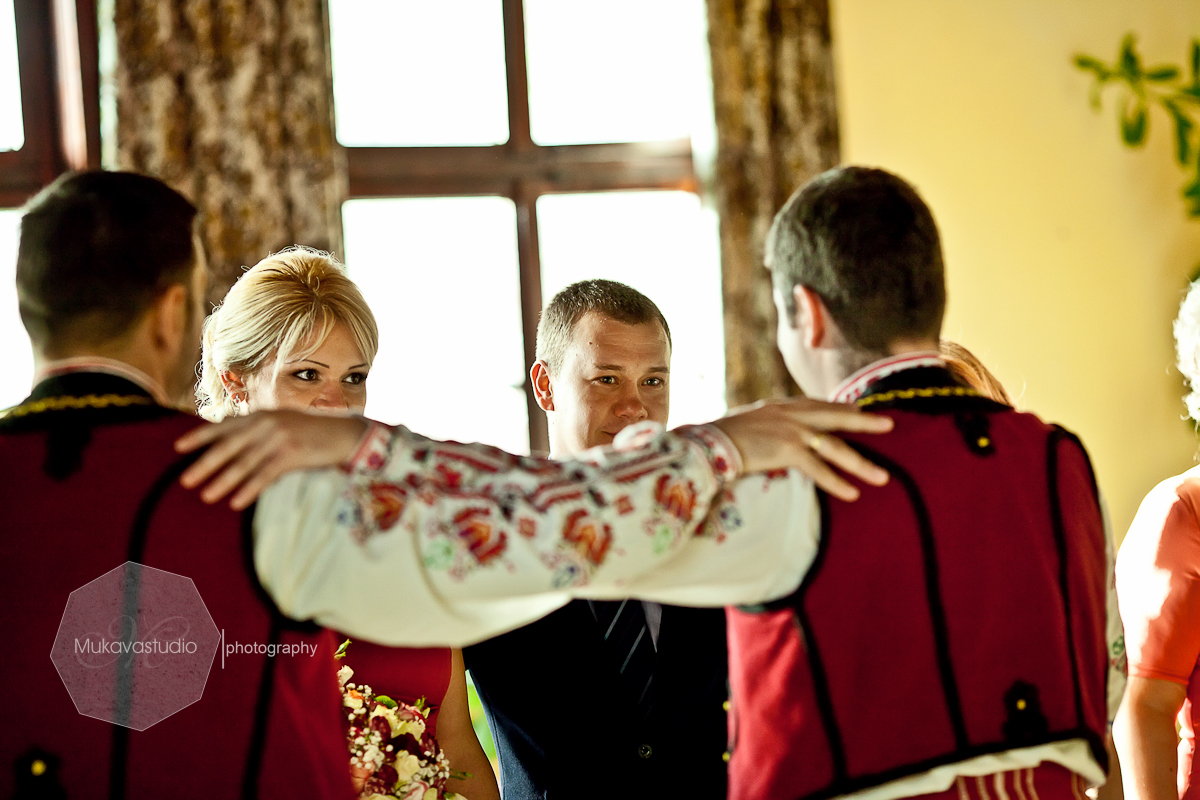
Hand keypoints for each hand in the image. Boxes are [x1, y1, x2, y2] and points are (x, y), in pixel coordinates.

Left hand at [174, 410, 369, 509]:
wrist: (343, 434)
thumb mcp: (281, 422)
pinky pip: (265, 475)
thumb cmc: (310, 432)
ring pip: (244, 463)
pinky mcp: (292, 454)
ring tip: (206, 496)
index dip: (201, 435)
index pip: (224, 425)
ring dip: (223, 481)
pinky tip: (236, 502)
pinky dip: (249, 489)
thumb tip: (225, 430)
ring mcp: (279, 438)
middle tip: (185, 480)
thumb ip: (255, 426)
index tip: (178, 447)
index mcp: (260, 415)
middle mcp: (267, 423)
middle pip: (229, 446)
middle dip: (206, 464)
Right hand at [712, 397, 892, 500]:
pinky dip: (836, 482)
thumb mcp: (750, 421)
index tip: (860, 409)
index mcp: (782, 405)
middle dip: (865, 422)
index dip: (842, 408)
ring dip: (861, 463)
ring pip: (836, 447)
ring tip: (882, 477)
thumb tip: (774, 433)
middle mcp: (791, 414)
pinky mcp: (788, 449)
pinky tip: (852, 493)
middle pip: (837, 417)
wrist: (710, 441)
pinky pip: (818, 469)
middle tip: (889, 424)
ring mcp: (792, 430)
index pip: (819, 404)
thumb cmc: (723, 435)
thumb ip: (769, 423)